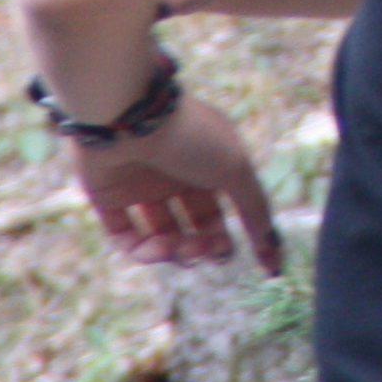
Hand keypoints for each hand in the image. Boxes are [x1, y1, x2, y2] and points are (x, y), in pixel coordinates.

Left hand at [70, 95, 282, 273]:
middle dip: (205, 245)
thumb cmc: (190, 136)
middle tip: (210, 252)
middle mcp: (173, 175)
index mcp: (205, 164)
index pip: (220, 211)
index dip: (233, 238)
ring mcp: (139, 186)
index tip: (254, 267)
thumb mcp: (235, 169)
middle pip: (193, 226)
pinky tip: (156, 248)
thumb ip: (256, 210)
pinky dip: (141, 250)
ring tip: (180, 249)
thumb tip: (273, 250)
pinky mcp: (107, 197)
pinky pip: (125, 235)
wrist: (129, 114)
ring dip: (175, 250)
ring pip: (160, 235)